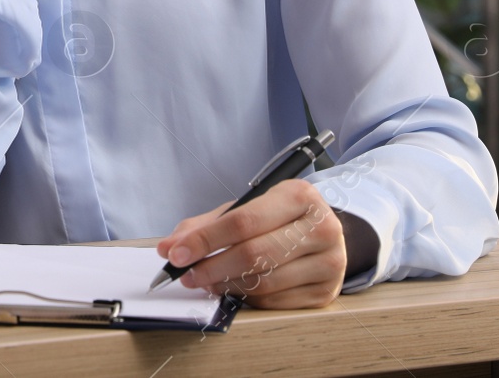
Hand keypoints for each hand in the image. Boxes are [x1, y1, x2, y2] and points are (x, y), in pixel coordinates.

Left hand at [154, 179, 347, 308]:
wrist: (322, 233)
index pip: (243, 221)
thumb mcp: (246, 208)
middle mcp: (321, 228)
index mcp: (299, 196)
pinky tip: (232, 290)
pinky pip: (274, 301)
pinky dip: (246, 298)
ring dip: (225, 285)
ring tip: (205, 282)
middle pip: (254, 254)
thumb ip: (205, 226)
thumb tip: (168, 248)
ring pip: (264, 282)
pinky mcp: (327, 292)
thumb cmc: (278, 218)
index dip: (205, 240)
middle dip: (211, 267)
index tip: (176, 255)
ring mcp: (329, 262)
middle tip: (186, 275)